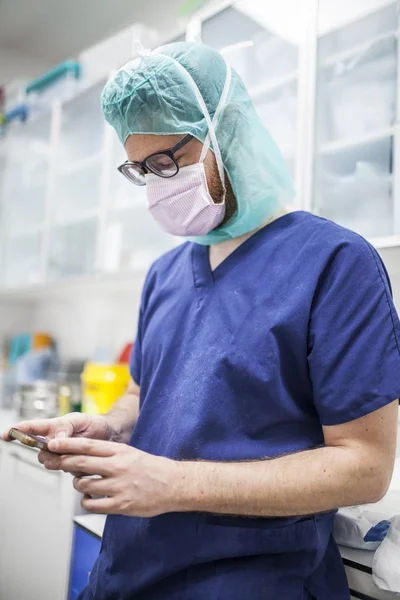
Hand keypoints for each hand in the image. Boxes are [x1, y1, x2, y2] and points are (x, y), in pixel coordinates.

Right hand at [3, 413, 120, 477]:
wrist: (112, 435)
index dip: (17, 431)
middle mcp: (55, 443)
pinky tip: (86, 458)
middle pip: (41, 454)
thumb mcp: (81, 419)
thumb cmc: (95, 423)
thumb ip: (66, 428)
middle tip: (60, 448)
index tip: (6, 434)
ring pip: (54, 464)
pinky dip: (77, 465)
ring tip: (79, 450)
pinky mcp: (72, 465)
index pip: (31, 429)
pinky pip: (69, 470)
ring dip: (65, 460)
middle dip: (49, 453)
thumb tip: (54, 441)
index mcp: (54, 428)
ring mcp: (63, 455)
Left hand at [41, 437, 180, 516]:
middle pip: (81, 463)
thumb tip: (84, 455)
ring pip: (83, 484)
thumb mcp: (130, 453)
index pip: (88, 446)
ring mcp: (118, 486)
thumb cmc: (151, 468)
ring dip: (78, 484)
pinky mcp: (120, 504)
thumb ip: (109, 454)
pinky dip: (86, 501)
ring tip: (82, 483)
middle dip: (64, 462)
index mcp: (120, 451)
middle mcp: (117, 467)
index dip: (68, 445)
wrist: (173, 484)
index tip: (53, 444)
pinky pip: (92, 504)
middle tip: (56, 462)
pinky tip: (90, 498)